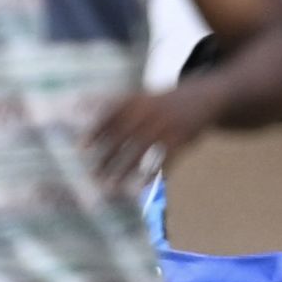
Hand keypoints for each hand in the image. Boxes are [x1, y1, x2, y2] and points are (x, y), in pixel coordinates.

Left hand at [78, 79, 203, 183]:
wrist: (201, 98)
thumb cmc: (161, 103)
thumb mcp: (138, 97)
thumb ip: (112, 104)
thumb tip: (79, 104)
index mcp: (134, 101)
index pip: (110, 115)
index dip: (95, 131)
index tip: (80, 147)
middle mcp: (147, 112)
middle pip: (122, 136)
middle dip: (106, 156)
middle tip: (91, 175)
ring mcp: (164, 126)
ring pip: (139, 150)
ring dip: (124, 169)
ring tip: (111, 185)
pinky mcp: (180, 139)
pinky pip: (164, 158)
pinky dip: (152, 171)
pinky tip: (141, 185)